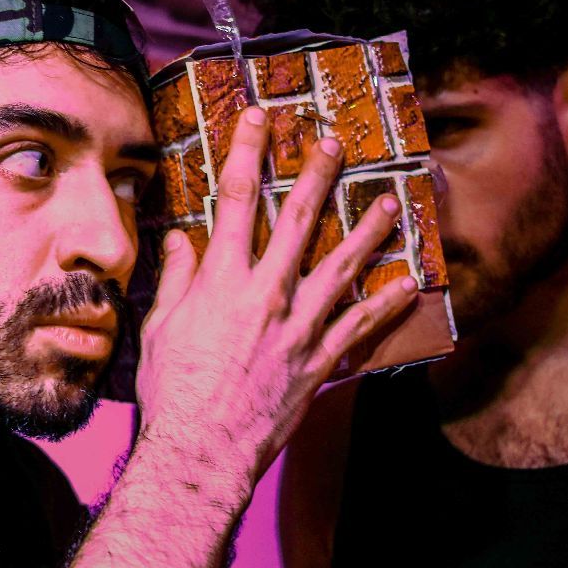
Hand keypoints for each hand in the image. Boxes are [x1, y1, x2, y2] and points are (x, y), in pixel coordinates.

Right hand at [136, 106, 417, 486]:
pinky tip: (408, 285)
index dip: (247, 152)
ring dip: (368, 232)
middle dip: (317, 175)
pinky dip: (386, 304)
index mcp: (221, 280)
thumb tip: (180, 242)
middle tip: (335, 143)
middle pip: (299, 220)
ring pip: (342, 267)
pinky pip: (361, 327)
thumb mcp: (159, 328)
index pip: (236, 200)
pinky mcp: (320, 361)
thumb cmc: (173, 390)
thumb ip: (176, 280)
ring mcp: (299, 327)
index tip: (258, 118)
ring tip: (391, 203)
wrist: (202, 449)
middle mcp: (266, 294)